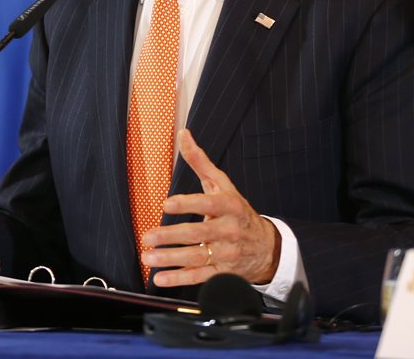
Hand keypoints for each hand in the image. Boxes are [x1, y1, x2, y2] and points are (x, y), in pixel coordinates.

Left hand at [140, 129, 280, 286]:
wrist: (266, 246)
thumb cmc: (236, 210)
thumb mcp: (222, 184)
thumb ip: (200, 161)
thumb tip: (183, 133)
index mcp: (229, 206)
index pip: (208, 204)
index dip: (188, 204)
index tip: (166, 204)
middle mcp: (229, 230)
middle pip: (198, 234)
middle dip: (170, 236)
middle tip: (147, 236)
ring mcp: (227, 253)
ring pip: (197, 257)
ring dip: (170, 259)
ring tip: (147, 257)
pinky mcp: (224, 272)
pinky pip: (200, 277)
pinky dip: (179, 279)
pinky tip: (160, 278)